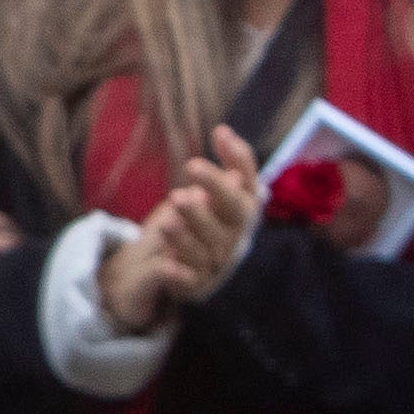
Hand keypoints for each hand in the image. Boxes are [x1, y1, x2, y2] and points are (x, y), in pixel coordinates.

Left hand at [99, 130, 263, 332]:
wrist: (207, 273)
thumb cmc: (214, 222)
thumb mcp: (221, 194)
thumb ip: (228, 164)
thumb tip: (223, 130)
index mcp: (244, 211)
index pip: (248, 184)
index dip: (239, 160)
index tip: (220, 134)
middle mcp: (236, 236)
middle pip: (234, 214)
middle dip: (216, 188)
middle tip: (191, 166)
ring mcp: (219, 261)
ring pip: (207, 247)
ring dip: (188, 232)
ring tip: (168, 212)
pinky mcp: (197, 284)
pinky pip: (190, 280)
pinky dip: (178, 274)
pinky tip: (164, 264)